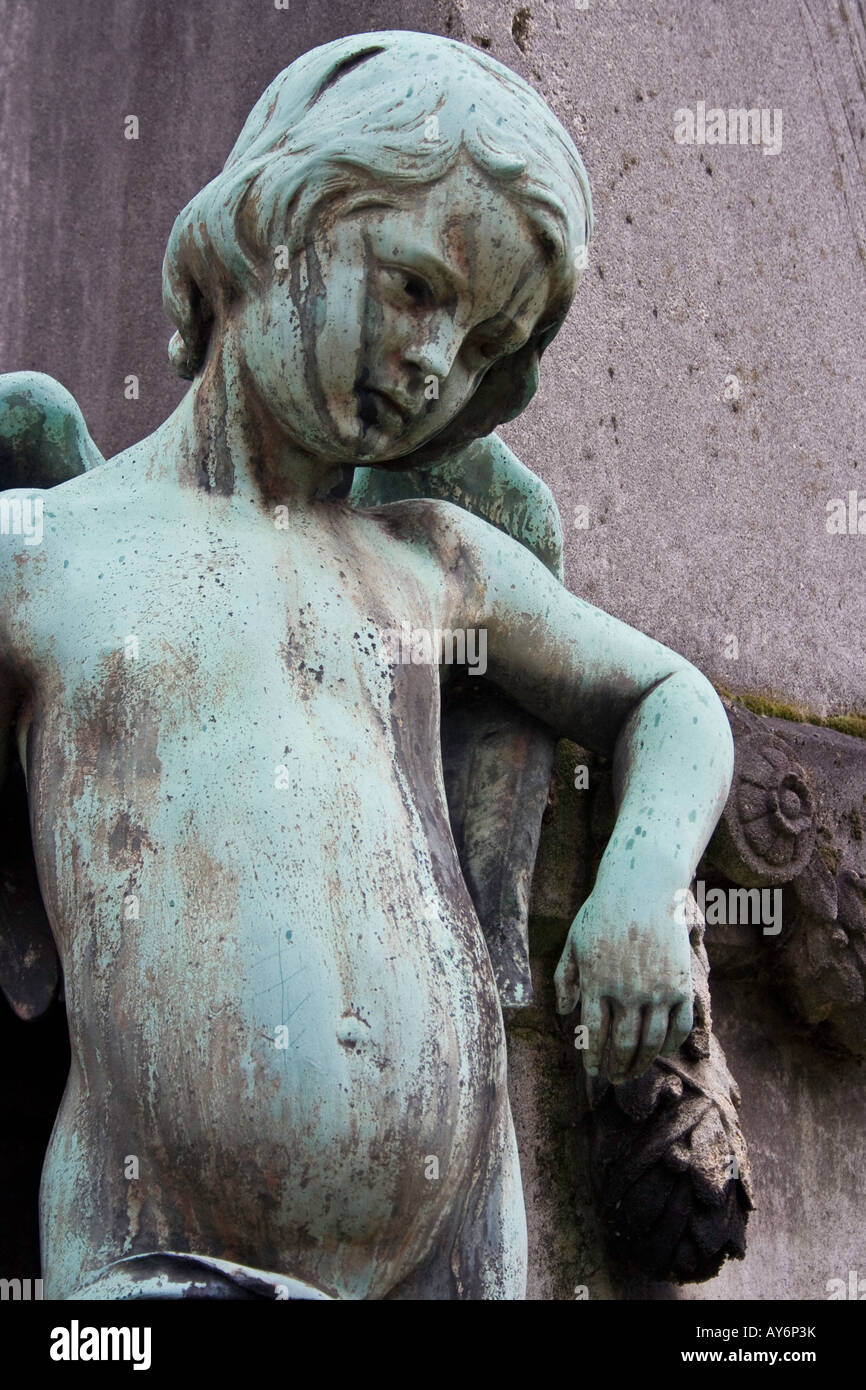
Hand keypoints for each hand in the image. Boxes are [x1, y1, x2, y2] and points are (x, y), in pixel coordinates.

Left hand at [553, 886, 693, 1083]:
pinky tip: (662, 1051)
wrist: (643, 886)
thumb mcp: (575, 940)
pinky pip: (679, 1026)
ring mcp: (657, 989)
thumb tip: (561, 1012)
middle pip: (623, 1044)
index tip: (592, 1071)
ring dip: (642, 1063)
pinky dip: (671, 1044)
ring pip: (651, 1041)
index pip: (594, 1034)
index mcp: (597, 981)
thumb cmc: (604, 912)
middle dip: (617, 1067)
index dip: (593, 1057)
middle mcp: (627, 990)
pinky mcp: (681, 984)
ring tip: (634, 1073)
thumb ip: (565, 977)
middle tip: (614, 1079)